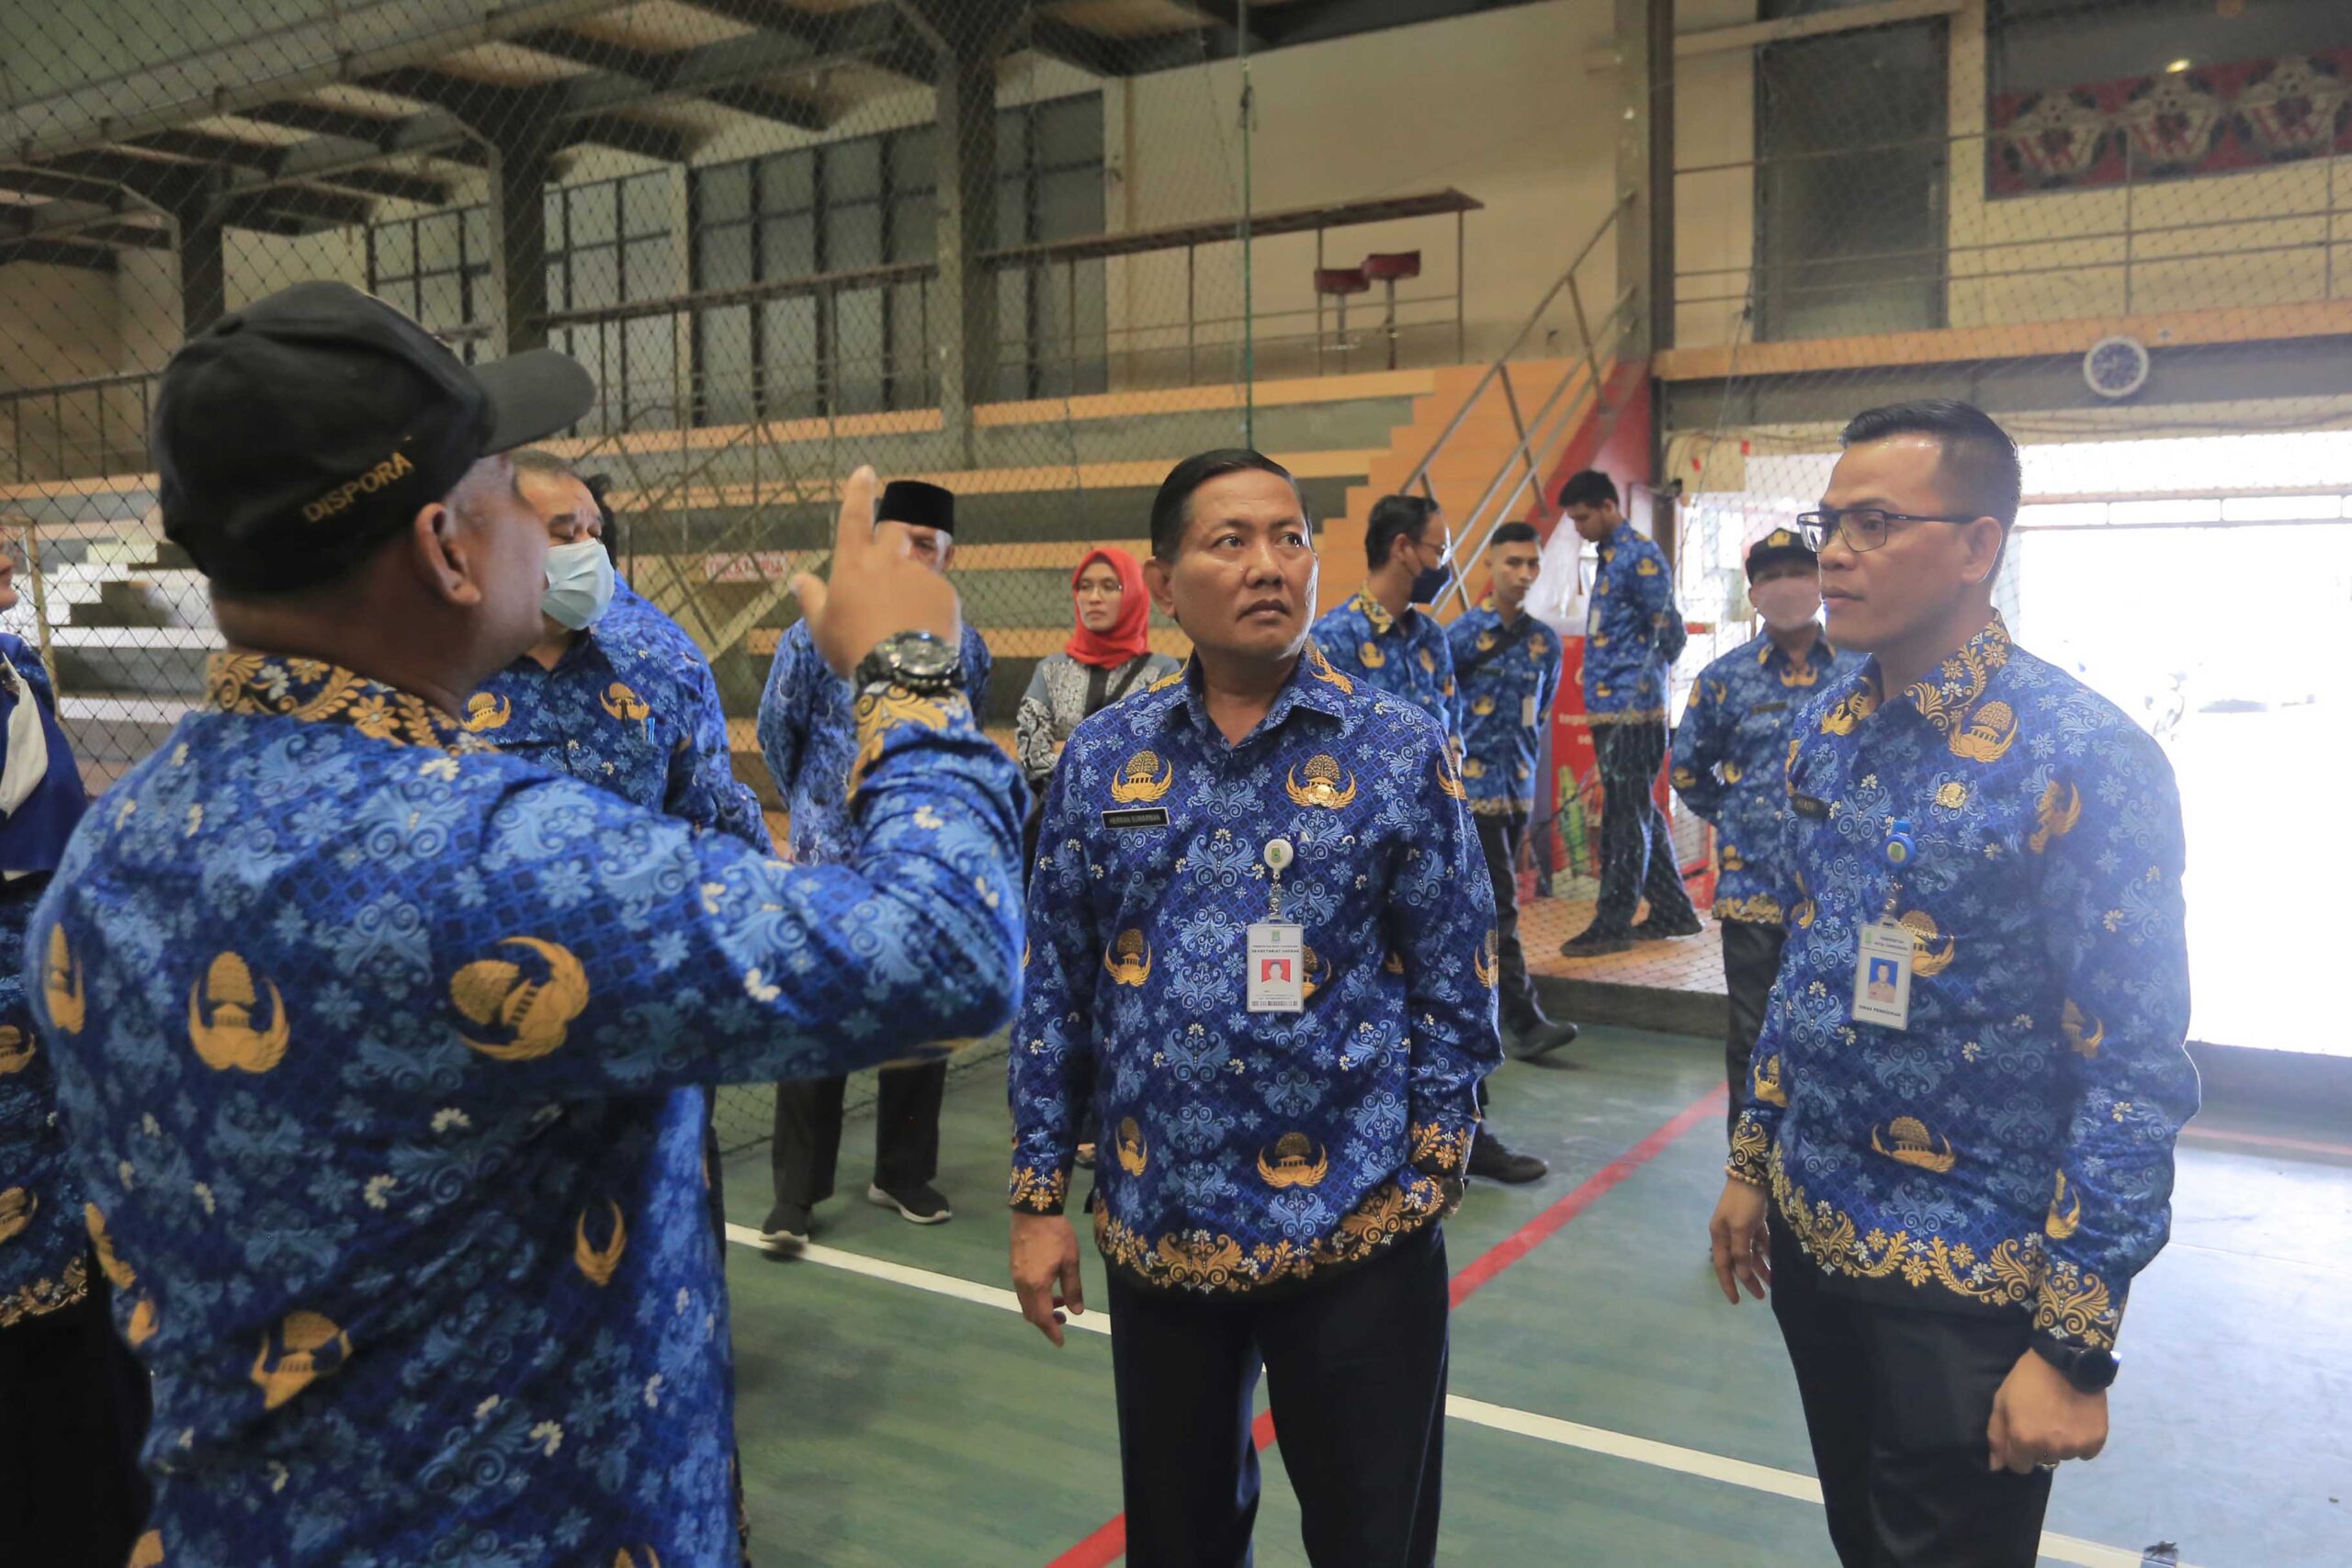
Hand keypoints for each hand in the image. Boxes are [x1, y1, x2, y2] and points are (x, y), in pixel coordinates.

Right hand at [790, 468, 961, 678]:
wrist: (901, 674)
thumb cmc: (853, 649)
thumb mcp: (821, 627)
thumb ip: (811, 598)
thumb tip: (797, 579)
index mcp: (854, 563)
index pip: (855, 516)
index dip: (859, 492)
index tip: (866, 471)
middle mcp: (889, 560)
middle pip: (896, 528)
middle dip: (896, 527)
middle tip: (893, 547)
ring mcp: (920, 574)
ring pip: (917, 566)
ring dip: (911, 582)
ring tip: (904, 619)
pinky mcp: (946, 592)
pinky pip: (936, 592)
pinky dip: (929, 605)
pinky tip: (922, 631)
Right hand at [1010, 1210, 1084, 1347]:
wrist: (1033, 1211)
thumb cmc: (1056, 1235)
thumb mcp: (1070, 1261)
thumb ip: (1073, 1289)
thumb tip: (1077, 1312)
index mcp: (1036, 1285)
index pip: (1042, 1318)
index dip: (1052, 1332)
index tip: (1061, 1342)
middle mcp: (1022, 1285)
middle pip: (1031, 1314)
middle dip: (1046, 1323)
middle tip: (1064, 1321)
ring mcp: (1015, 1276)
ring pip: (1026, 1303)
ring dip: (1041, 1309)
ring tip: (1060, 1303)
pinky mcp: (1014, 1267)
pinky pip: (1023, 1292)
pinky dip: (1035, 1298)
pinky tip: (1048, 1288)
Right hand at [1708, 1177, 1771, 1303]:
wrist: (1751, 1174)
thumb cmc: (1743, 1202)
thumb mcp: (1741, 1228)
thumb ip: (1741, 1251)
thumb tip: (1741, 1273)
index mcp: (1719, 1236)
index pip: (1722, 1266)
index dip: (1729, 1284)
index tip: (1736, 1301)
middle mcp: (1728, 1234)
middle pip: (1738, 1262)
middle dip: (1749, 1279)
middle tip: (1762, 1296)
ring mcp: (1741, 1227)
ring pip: (1751, 1254)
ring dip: (1761, 1268)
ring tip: (1774, 1282)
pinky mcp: (1753, 1221)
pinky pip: (1760, 1243)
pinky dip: (1766, 1252)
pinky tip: (1776, 1261)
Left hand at [1987, 1349, 2106, 1473]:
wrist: (2066, 1361)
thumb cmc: (2028, 1380)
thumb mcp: (2002, 1401)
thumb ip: (1996, 1436)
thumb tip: (1997, 1467)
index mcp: (2024, 1441)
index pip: (2019, 1467)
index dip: (2018, 1452)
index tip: (2023, 1435)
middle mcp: (2051, 1449)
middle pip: (2042, 1460)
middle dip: (2039, 1446)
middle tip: (2043, 1421)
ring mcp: (2075, 1446)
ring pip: (2064, 1455)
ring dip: (2061, 1443)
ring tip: (2061, 1418)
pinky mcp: (2096, 1441)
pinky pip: (2085, 1452)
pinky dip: (2081, 1441)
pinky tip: (2076, 1421)